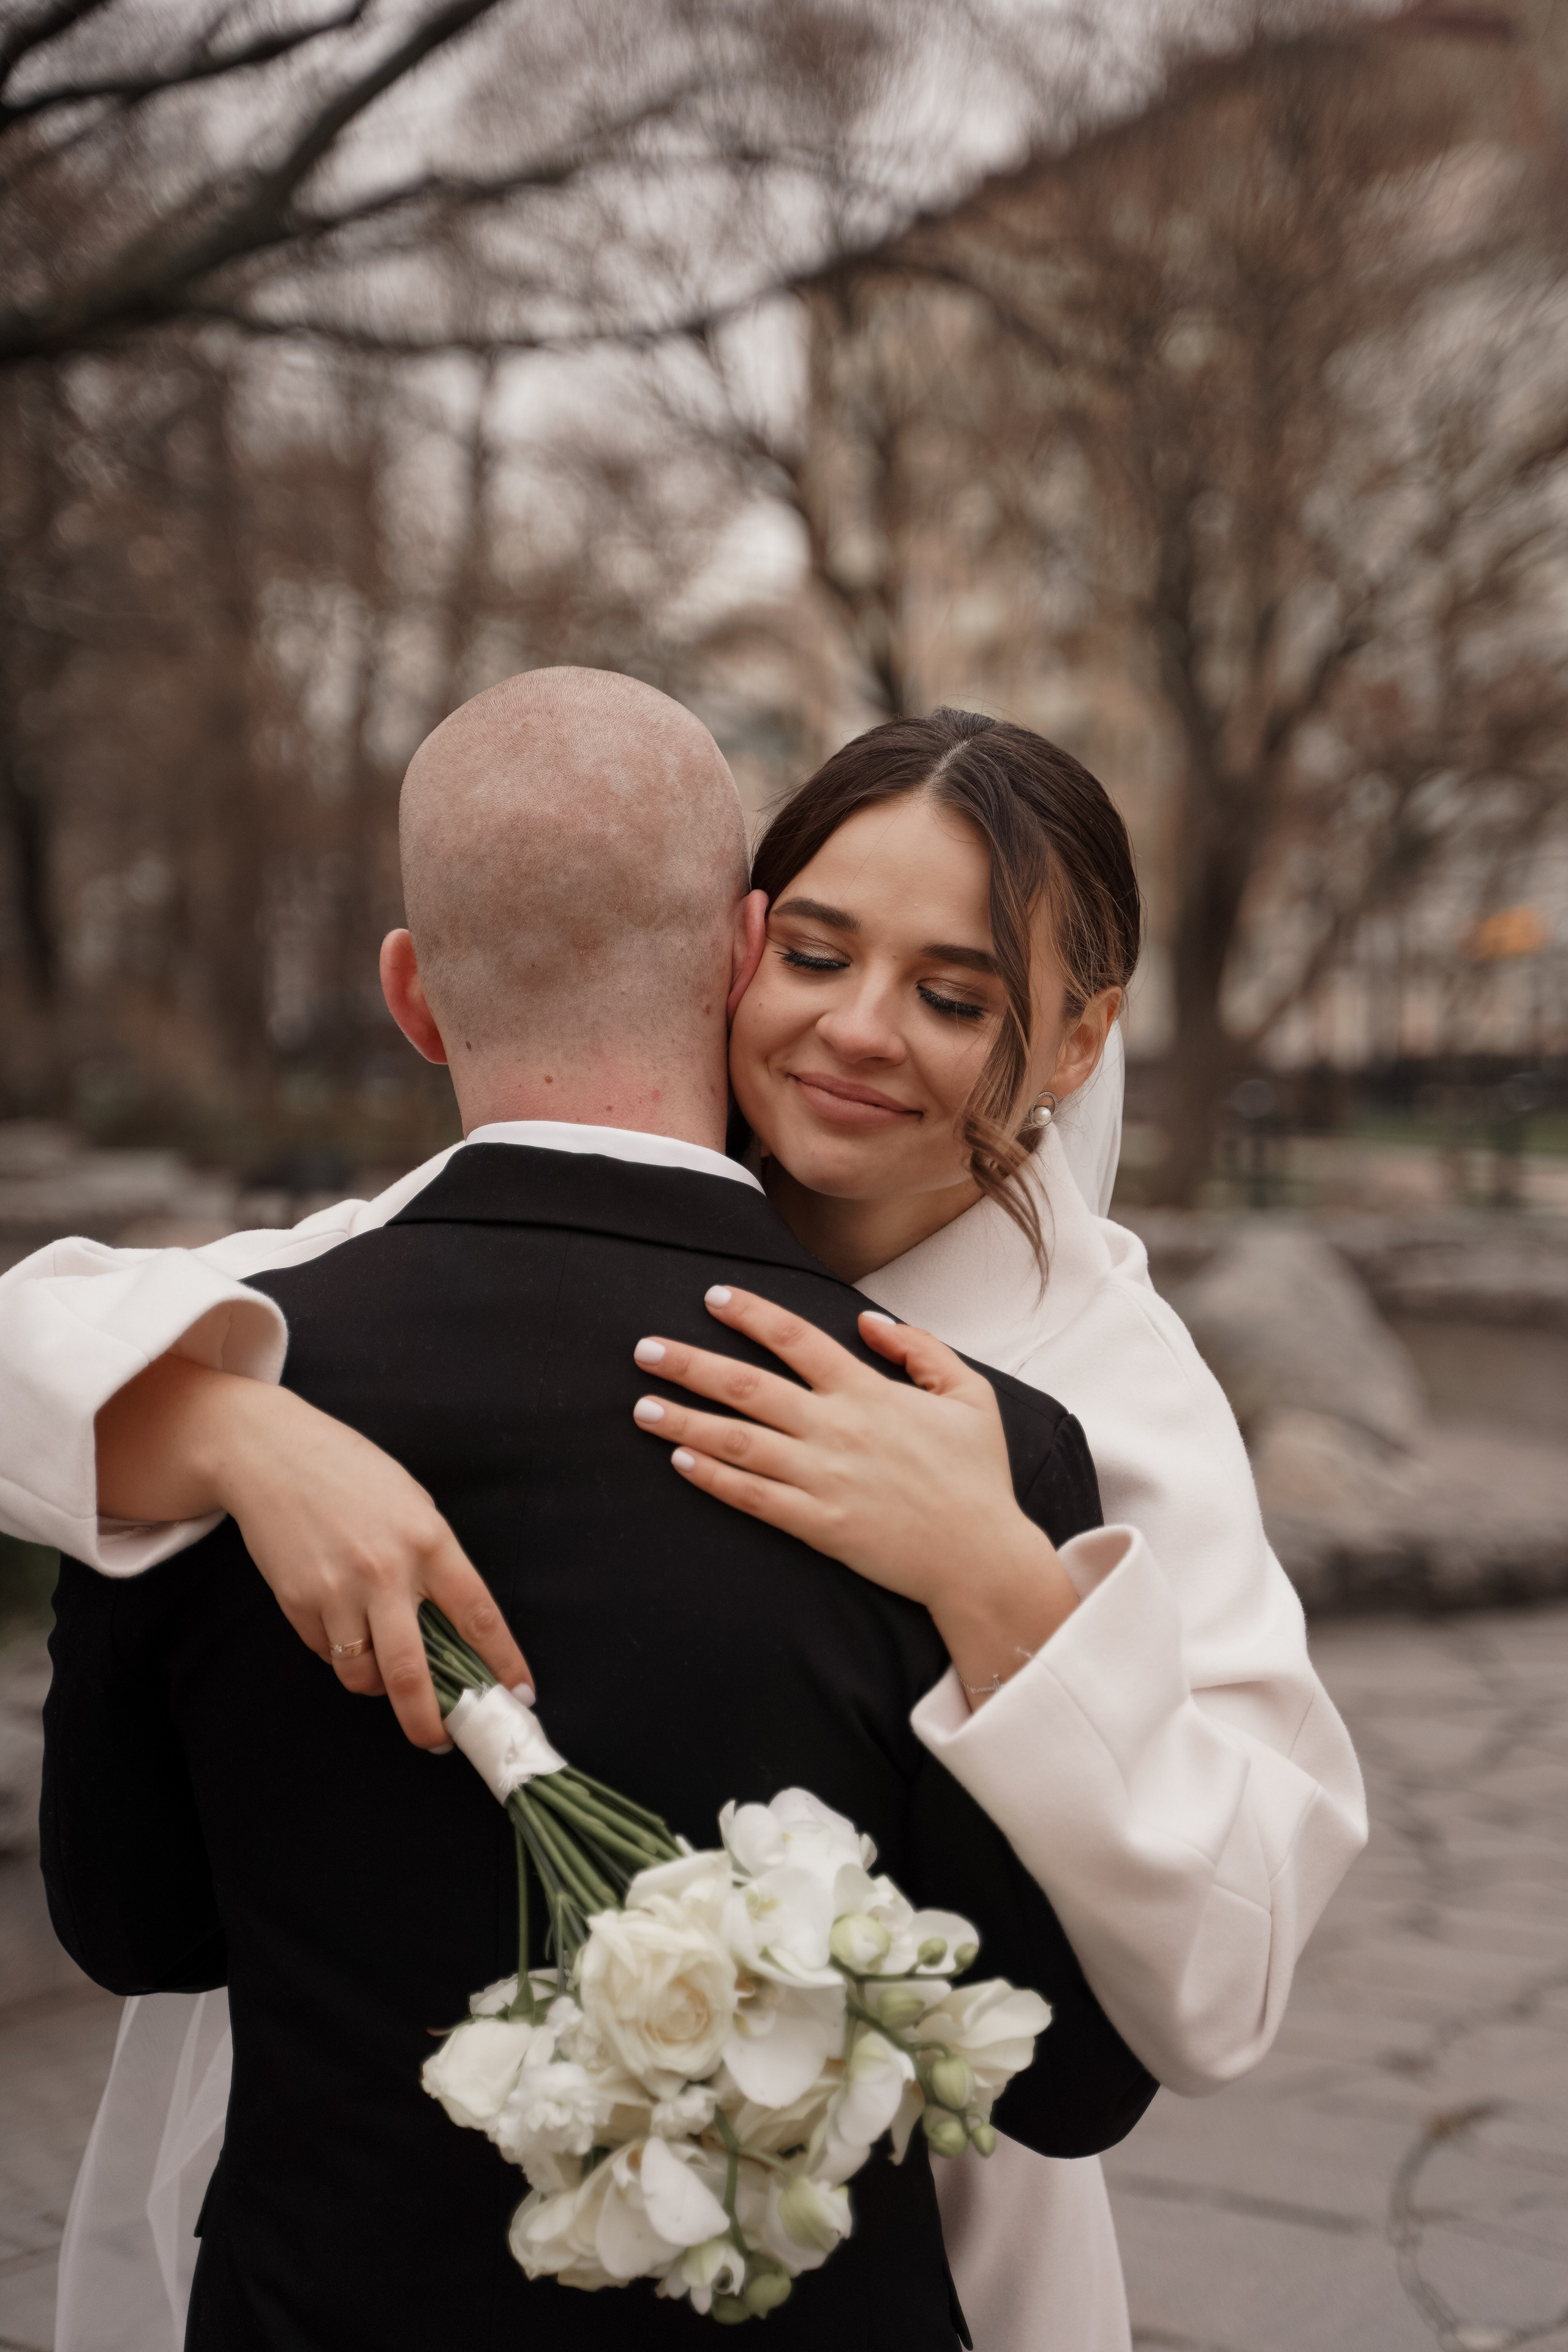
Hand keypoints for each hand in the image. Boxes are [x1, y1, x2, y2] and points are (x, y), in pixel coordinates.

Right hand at [96, 1356, 531, 1749]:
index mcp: (429, 1540)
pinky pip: (327, 1655)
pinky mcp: (297, 1603)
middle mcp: (386, 1571)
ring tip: (386, 1680)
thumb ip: (434, 1561)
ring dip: (379, 1690)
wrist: (270, 1454)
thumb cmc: (351, 1474)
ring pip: (364, 1675)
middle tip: (440, 1740)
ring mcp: (338, 1591)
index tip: (520, 1694)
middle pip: (415, 1671)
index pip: (479, 1616)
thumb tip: (453, 1626)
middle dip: (429, 1720)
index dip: (504, 1663)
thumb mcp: (412, 1504)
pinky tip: (345, 1632)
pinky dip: (342, 1657)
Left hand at [630, 1286, 1078, 1700]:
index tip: (712, 1297)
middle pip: (748, 1386)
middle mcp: (837, 1429)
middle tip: (645, 1349)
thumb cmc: (976, 1475)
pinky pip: (753, 1497)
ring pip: (738, 1441)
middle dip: (691, 1364)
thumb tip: (868, 1321)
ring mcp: (824, 1478)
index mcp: (869, 1392)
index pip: (797, 1339)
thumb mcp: (969, 1394)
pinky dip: (713, 1479)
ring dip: (684, 1421)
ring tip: (641, 1406)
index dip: (751, 1314)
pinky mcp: (818, 1524)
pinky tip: (679, 1463)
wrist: (980, 1557)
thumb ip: (920, 1348)